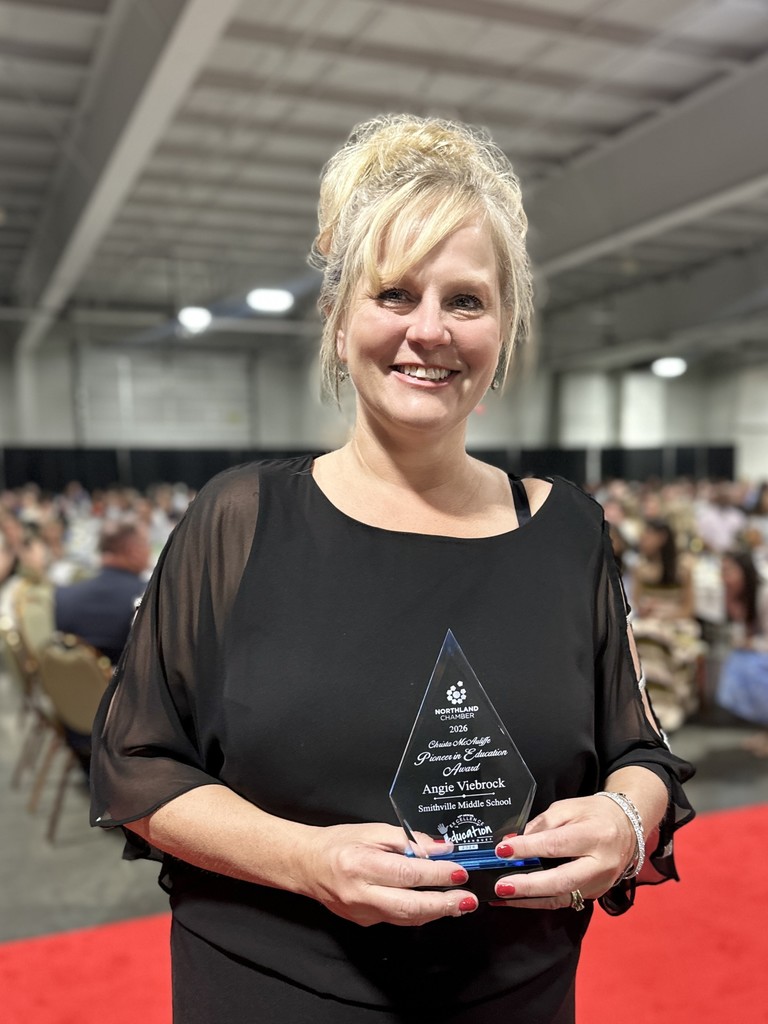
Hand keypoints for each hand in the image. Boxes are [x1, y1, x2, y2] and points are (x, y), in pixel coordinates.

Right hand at [299, 822, 477, 926]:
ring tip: (460, 903)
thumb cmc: (338, 842)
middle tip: (468, 899)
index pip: (407, 873)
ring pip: (406, 918)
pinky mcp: (364, 922)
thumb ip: (407, 840)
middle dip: (443, 904)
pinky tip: (434, 904)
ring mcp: (362, 913)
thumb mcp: (373, 831)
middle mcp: (361, 893)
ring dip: (436, 911)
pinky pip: (397, 918)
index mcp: (361, 864)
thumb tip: (439, 848)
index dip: (436, 874)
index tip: (460, 871)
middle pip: (409, 906)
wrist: (307, 866)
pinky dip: (418, 912)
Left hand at [490, 796, 636, 909]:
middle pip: (561, 880)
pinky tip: (518, 899)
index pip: (556, 845)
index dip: (527, 849)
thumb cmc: (595, 813)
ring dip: (529, 899)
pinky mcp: (595, 894)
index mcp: (596, 835)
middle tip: (500, 885)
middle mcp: (601, 864)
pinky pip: (564, 900)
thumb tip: (515, 842)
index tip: (502, 850)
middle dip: (528, 885)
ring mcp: (600, 884)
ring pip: (561, 897)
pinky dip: (539, 902)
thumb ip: (542, 824)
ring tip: (502, 897)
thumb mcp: (568, 807)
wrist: (627, 827)